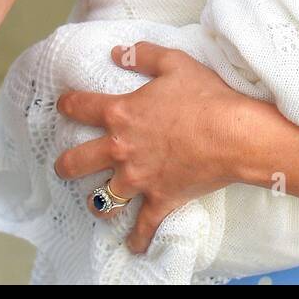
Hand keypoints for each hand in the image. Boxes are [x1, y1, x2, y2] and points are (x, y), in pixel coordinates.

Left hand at [52, 41, 264, 254]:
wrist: (234, 133)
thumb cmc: (206, 96)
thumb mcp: (175, 63)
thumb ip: (143, 56)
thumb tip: (117, 52)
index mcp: (121, 114)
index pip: (81, 108)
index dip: (69, 104)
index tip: (64, 105)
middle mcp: (121, 150)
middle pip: (76, 162)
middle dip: (66, 164)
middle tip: (64, 165)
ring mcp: (138, 179)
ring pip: (103, 199)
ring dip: (98, 202)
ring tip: (97, 203)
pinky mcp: (160, 199)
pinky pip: (143, 226)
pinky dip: (137, 238)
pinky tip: (133, 246)